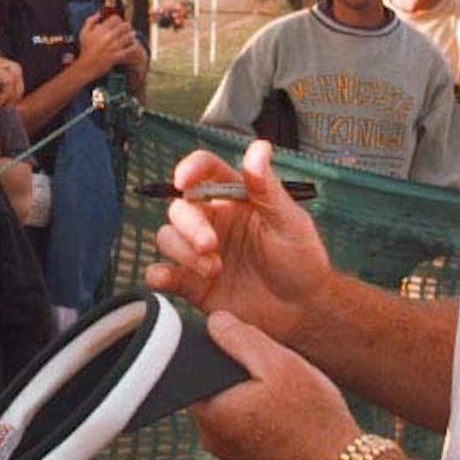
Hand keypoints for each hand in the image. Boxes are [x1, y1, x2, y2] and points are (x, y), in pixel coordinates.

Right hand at [0, 51, 24, 119]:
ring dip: (13, 92)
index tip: (6, 106)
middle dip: (16, 89)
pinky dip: (7, 93)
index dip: (12, 89)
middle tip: (7, 106)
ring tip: (1, 105)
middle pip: (15, 69)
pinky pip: (9, 78)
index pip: (9, 70)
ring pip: (15, 71)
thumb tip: (16, 95)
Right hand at [76, 11, 139, 75]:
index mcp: (100, 30)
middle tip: (127, 29)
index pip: (116, 18)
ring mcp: (113, 47)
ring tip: (131, 36)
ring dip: (131, 35)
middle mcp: (108, 37)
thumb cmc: (85, 49)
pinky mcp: (117, 56)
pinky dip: (132, 46)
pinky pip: (130, 49)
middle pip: (125, 25)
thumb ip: (90, 20)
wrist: (86, 66)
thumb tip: (99, 13)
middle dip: (127, 26)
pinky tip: (131, 46)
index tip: (118, 23)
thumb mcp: (83, 32)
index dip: (118, 19)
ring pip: (129, 36)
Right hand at [146, 140, 332, 345]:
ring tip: (213, 270)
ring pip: (167, 238)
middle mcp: (212, 221)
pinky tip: (167, 279)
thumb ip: (268, 188)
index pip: (206, 171)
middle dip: (189, 225)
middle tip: (209, 245)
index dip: (191, 168)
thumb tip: (259, 148)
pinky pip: (162, 273)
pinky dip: (157, 275)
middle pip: (180, 208)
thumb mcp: (289, 221)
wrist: (301, 311)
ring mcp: (199, 252)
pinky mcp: (192, 283)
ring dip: (182, 252)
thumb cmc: (301, 260)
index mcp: (233, 198)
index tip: (185, 179)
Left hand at [189, 312, 356, 459]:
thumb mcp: (279, 364)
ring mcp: (230, 457)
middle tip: (278, 374)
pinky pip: (248, 430)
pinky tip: (294, 418)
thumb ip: (240, 338)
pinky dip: (266, 419)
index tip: (250, 349)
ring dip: (255, 397)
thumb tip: (214, 322)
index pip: (194, 369)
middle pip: (214, 389)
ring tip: (290, 397)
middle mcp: (211, 440)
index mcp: (209, 413)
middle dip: (240, 375)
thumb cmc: (314, 419)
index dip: (222, 350)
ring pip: (234, 409)